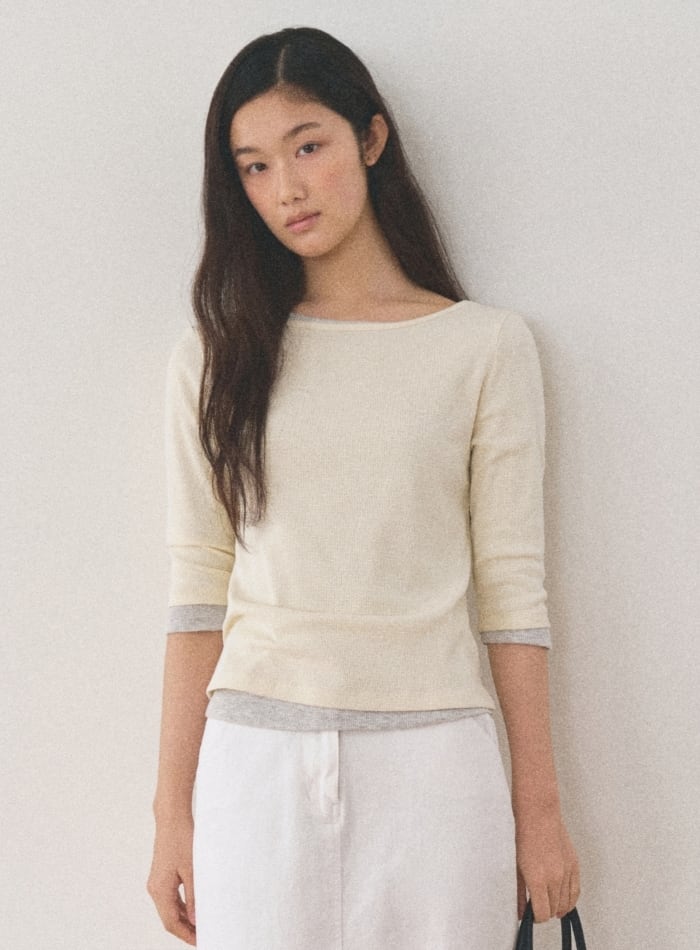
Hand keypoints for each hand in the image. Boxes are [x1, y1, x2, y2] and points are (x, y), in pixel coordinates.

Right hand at [147, 814, 196, 945]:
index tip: (201, 941)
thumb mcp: (193, 870)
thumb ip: (194, 897)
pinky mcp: (161, 875)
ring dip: (184, 919)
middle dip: (186, 929)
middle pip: (169, 918)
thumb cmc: (182, 839)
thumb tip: (196, 920)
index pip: (172, 923)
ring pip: (169, 909)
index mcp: (160, 890)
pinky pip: (170, 898)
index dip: (186, 935)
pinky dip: (181, 906)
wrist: (171, 817)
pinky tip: (194, 909)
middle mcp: (154, 888)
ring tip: (201, 925)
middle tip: (204, 936)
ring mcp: (156, 882)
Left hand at [514, 804, 579, 922]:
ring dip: (557, 907)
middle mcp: (554, 878)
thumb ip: (521, 893)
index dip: (536, 918)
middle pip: (554, 910)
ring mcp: (566, 872)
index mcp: (537, 879)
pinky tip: (563, 901)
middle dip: (545, 912)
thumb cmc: (525, 837)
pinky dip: (570, 900)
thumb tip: (521, 912)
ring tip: (549, 904)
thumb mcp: (518, 868)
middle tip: (537, 907)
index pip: (541, 913)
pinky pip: (576, 891)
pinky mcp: (574, 865)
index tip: (531, 915)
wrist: (539, 815)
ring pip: (566, 904)